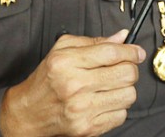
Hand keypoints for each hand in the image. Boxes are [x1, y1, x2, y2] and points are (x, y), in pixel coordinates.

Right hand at [0, 29, 145, 136]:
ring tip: (111, 87)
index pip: (113, 53)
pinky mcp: (86, 128)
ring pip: (129, 95)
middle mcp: (74, 86)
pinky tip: (104, 103)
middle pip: (126, 74)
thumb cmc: (46, 80)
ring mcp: (81, 109)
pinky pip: (121, 115)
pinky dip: (117, 108)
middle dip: (130, 69)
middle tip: (122, 69)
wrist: (27, 113)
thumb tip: (122, 37)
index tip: (137, 53)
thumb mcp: (62, 50)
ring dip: (125, 90)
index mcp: (67, 62)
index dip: (132, 51)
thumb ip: (94, 41)